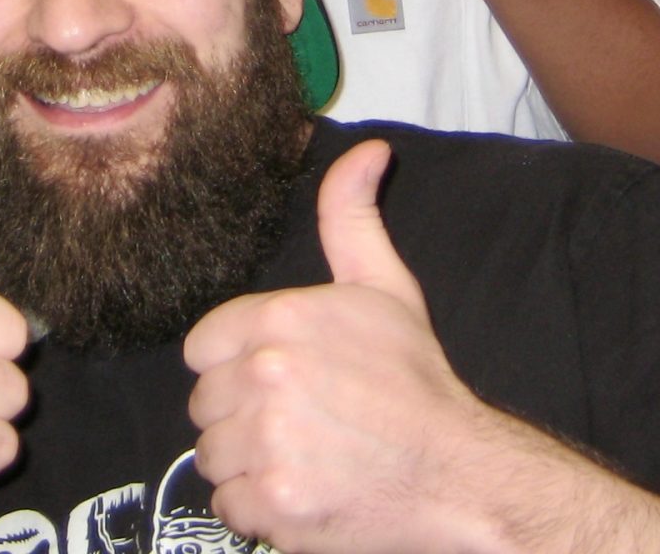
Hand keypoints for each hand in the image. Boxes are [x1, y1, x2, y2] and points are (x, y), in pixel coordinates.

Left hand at [186, 140, 499, 552]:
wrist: (458, 470)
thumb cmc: (415, 381)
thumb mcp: (384, 288)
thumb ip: (352, 217)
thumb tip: (368, 150)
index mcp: (280, 318)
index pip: (201, 348)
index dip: (236, 366)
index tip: (278, 381)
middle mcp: (266, 374)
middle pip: (205, 404)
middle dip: (242, 416)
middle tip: (300, 423)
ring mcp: (269, 441)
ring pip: (212, 456)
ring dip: (248, 464)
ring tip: (302, 456)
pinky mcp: (275, 501)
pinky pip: (228, 505)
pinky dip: (258, 508)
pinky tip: (302, 491)